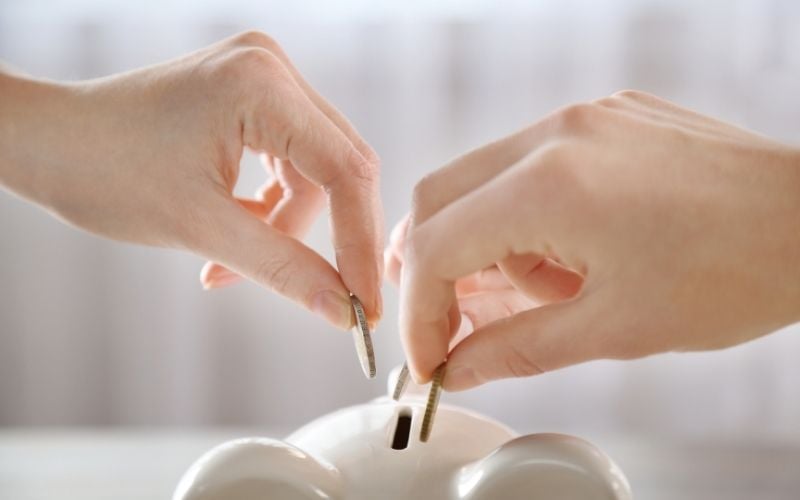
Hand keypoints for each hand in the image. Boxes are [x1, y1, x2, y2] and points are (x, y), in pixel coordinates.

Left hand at [0, 31, 382, 328]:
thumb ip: (283, 268)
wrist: (48, 143)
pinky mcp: (252, 97)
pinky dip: (271, 207)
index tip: (363, 304)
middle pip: (339, 169)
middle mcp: (271, 69)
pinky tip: (234, 228)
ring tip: (228, 265)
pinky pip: (290, 162)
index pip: (345, 171)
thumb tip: (342, 311)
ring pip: (315, 173)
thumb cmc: (104, 171)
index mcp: (261, 85)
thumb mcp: (202, 227)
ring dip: (286, 227)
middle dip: (329, 238)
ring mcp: (263, 79)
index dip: (360, 244)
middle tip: (329, 298)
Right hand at [396, 90, 799, 389]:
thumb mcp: (613, 328)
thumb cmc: (737, 271)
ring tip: (539, 293)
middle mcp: (554, 136)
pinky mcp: (601, 119)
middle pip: (438, 200)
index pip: (435, 247)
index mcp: (549, 186)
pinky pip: (526, 166)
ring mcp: (579, 119)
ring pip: (479, 183)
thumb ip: (515, 348)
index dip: (420, 313)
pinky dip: (521, 219)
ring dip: (485, 247)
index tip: (430, 356)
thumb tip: (459, 366)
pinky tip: (564, 256)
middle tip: (450, 324)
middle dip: (433, 271)